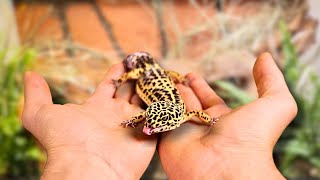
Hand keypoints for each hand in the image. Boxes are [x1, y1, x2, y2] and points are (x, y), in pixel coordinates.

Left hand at [22, 64, 155, 178]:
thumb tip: (29, 75)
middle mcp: (116, 114)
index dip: (119, 71)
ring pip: (147, 100)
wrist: (86, 167)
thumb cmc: (63, 141)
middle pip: (131, 90)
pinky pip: (161, 116)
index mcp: (97, 107)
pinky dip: (166, 105)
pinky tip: (172, 90)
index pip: (111, 84)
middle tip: (148, 62)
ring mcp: (134, 124)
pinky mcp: (149, 134)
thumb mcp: (41, 115)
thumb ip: (37, 95)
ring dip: (154, 87)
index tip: (128, 59)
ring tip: (162, 72)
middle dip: (140, 76)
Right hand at [158, 53, 296, 178]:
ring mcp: (182, 132)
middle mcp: (201, 125)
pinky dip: (154, 104)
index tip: (189, 74)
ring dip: (165, 93)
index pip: (207, 98)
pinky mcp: (166, 137)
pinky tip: (149, 92)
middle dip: (180, 89)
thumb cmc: (253, 138)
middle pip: (187, 102)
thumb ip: (270, 80)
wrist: (227, 169)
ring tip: (157, 80)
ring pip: (171, 107)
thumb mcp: (274, 104)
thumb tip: (264, 57)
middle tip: (171, 76)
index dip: (199, 86)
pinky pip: (158, 116)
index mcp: (223, 118)